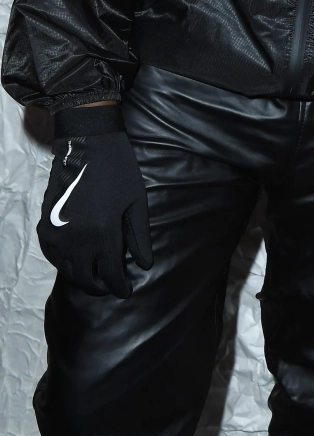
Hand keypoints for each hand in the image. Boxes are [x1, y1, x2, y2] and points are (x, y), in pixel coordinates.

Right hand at [38, 105, 151, 297]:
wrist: (88, 144)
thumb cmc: (119, 171)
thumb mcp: (136, 202)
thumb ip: (139, 237)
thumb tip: (144, 265)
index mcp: (104, 234)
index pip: (111, 275)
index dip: (120, 287)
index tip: (126, 290)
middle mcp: (78, 240)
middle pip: (86, 279)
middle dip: (100, 286)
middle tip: (110, 285)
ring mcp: (59, 234)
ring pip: (67, 270)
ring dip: (81, 276)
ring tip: (95, 273)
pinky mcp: (46, 226)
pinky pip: (53, 255)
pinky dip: (64, 263)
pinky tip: (76, 259)